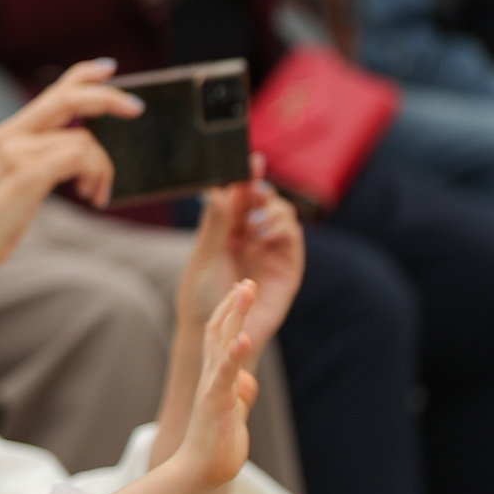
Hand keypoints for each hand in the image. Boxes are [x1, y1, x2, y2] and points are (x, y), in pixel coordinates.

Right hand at [0, 58, 139, 277]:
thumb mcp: (14, 179)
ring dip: (102, 166)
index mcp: (5, 134)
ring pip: (82, 139)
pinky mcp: (27, 173)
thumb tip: (79, 147)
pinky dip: (95, 174)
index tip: (109, 68)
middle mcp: (8, 135)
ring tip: (97, 192)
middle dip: (108, 98)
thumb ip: (38, 156)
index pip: (50, 92)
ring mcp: (16, 153)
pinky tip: (92, 196)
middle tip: (137, 109)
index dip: (82, 75)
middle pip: (67, 98)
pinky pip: (79, 157)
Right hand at [168, 278, 258, 489]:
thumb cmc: (217, 441)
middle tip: (245, 279)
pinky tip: (244, 338)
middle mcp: (210, 374)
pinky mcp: (217, 401)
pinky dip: (234, 354)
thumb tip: (245, 378)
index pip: (220, 335)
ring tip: (245, 290)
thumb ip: (240, 389)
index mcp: (214, 375)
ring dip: (235, 314)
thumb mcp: (234, 409)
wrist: (200, 470)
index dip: (230, 310)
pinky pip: (226, 374)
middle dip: (234, 303)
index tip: (241, 287)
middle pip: (220, 329)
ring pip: (223, 342)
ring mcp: (212, 385)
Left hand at [175, 154, 301, 363]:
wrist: (215, 333)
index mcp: (225, 227)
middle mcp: (250, 234)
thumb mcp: (203, 256)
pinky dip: (282, 227)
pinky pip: (292, 237)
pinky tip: (265, 233)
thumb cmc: (201, 294)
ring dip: (271, 209)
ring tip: (254, 223)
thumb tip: (219, 189)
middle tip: (254, 189)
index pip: (238, 195)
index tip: (250, 160)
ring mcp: (270, 248)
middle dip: (261, 189)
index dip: (245, 176)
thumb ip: (214, 224)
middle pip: (263, 198)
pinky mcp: (287, 266)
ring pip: (281, 213)